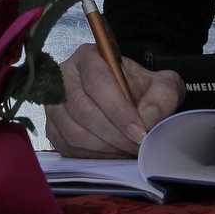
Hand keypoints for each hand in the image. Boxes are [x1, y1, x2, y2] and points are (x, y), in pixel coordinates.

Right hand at [44, 43, 183, 157]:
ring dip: (105, 148)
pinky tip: (113, 154)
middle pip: (83, 110)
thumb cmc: (141, 89)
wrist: (128, 101)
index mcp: (88, 57)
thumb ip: (162, 97)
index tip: (140, 131)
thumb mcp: (162, 85)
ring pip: (73, 132)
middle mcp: (64, 76)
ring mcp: (53, 103)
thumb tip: (148, 119)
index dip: (118, 110)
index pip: (97, 82)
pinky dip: (93, 156)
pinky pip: (67, 147)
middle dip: (114, 134)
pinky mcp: (52, 127)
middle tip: (138, 146)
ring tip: (128, 151)